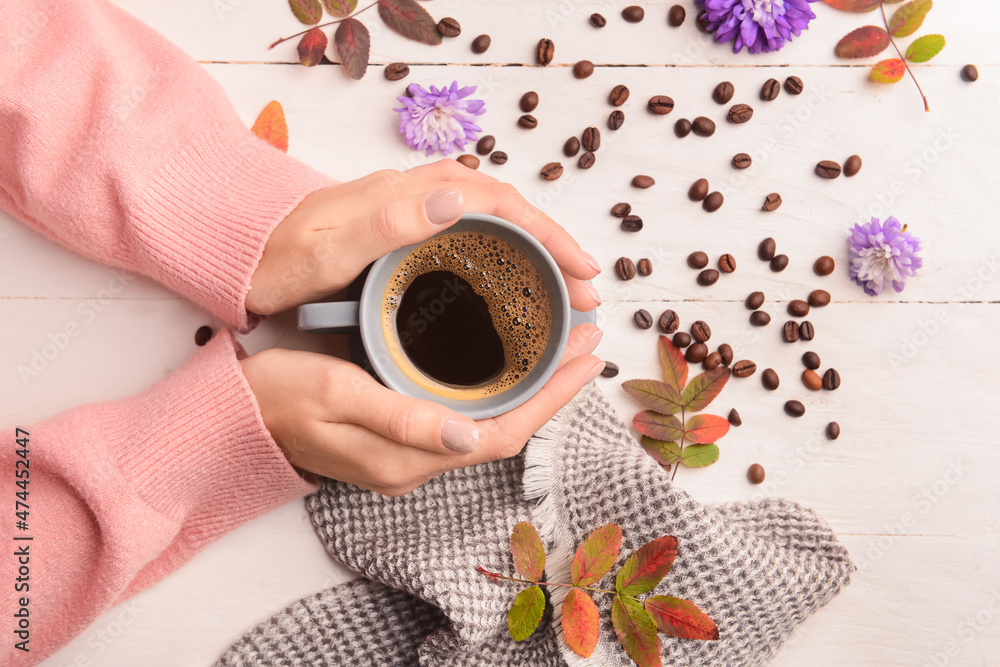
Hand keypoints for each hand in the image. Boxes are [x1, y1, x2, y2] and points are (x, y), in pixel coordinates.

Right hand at [240, 325, 603, 495]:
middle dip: (554, 388)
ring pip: (491, 423)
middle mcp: (418, 462)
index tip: (586, 355)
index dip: (551, 398)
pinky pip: (467, 415)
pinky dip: (499, 388)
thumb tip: (468, 440)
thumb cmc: (278, 397)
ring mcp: (410, 452)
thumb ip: (402, 419)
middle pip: (507, 429)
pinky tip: (508, 361)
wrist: (234, 415)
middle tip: (589, 340)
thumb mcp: (335, 395)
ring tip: (562, 345)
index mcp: (409, 457)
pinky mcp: (401, 435)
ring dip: (532, 387)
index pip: (502, 434)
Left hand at [246, 160, 601, 315]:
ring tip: (565, 285)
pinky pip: (469, 229)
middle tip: (587, 287)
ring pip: (491, 216)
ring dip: (534, 245)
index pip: (494, 200)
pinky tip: (514, 277)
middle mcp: (410, 194)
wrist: (235, 257)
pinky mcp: (400, 226)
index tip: (579, 269)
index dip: (544, 233)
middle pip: (503, 205)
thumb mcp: (324, 251)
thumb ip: (385, 224)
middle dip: (553, 242)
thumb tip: (455, 197)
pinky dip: (504, 249)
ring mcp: (406, 209)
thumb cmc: (273, 262)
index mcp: (401, 195)